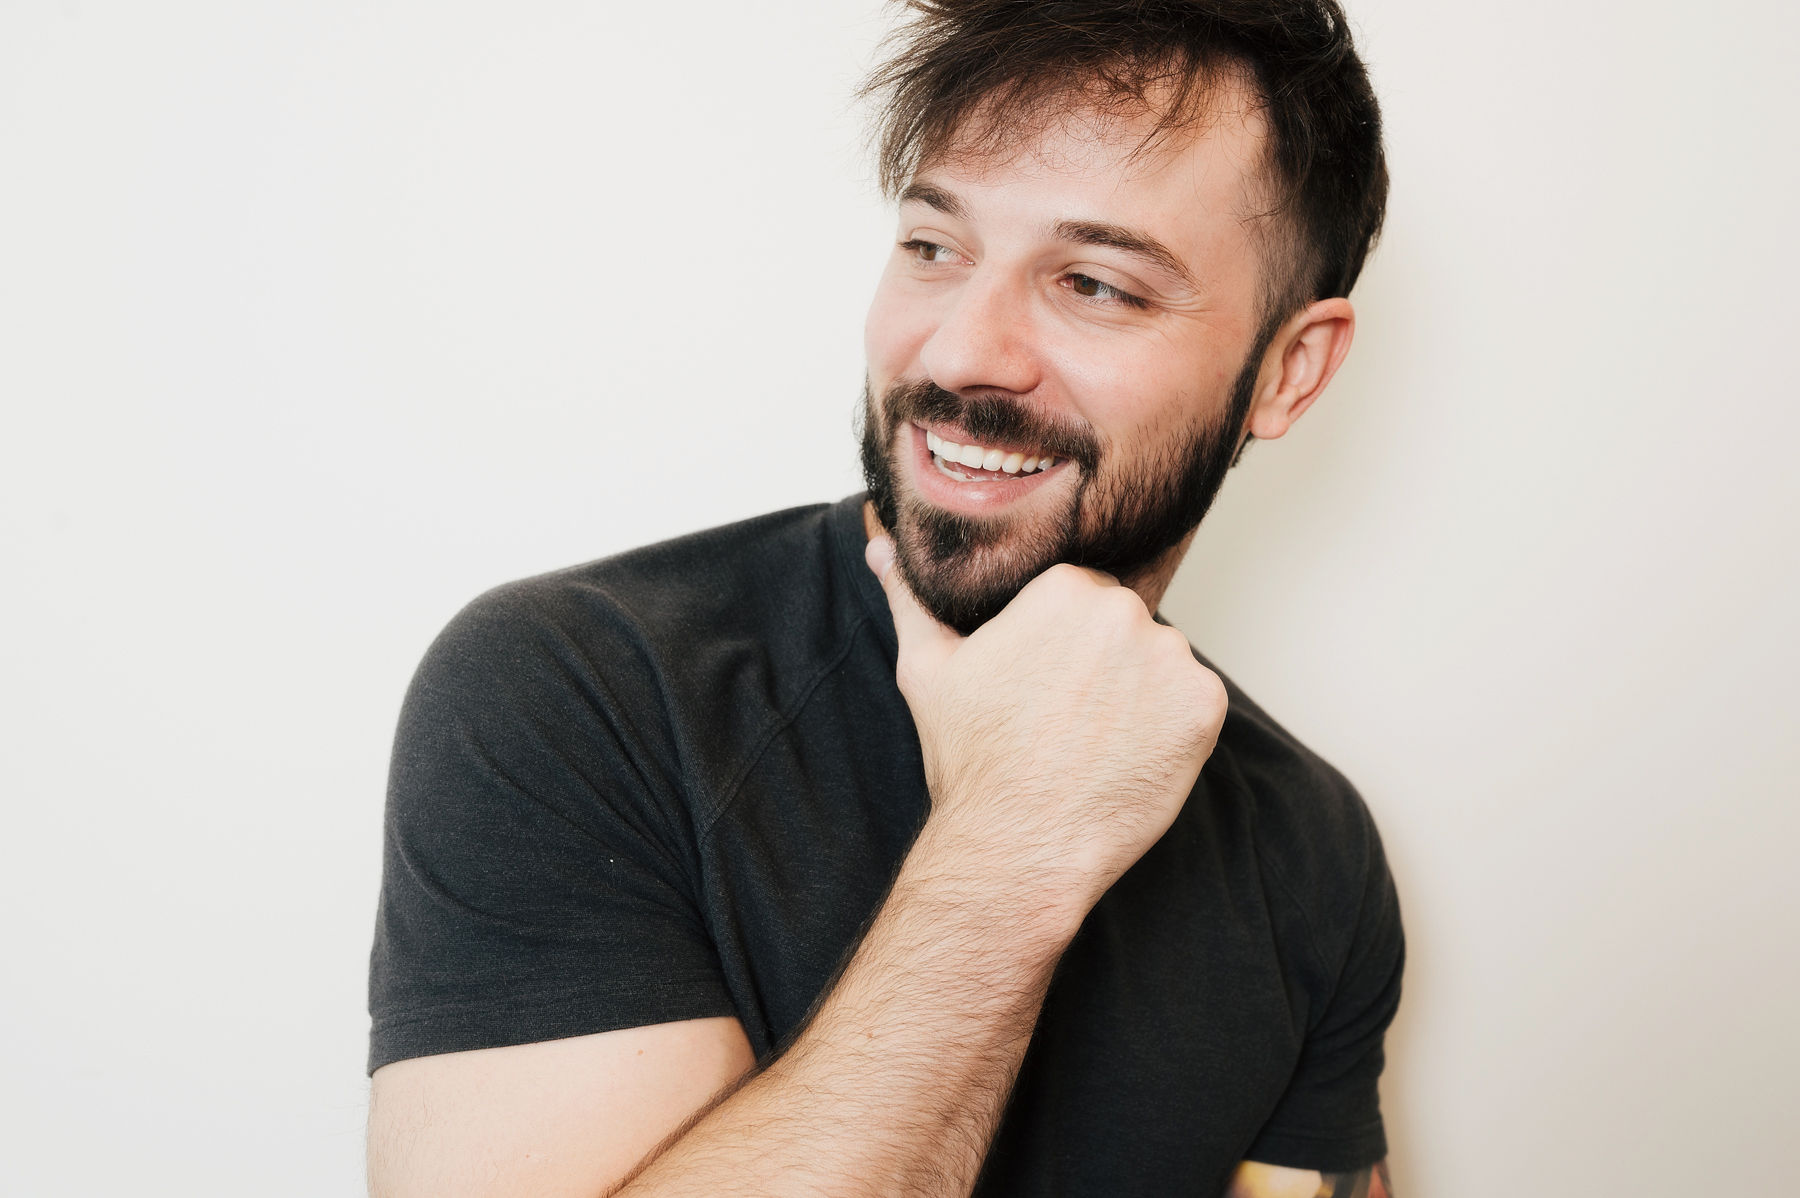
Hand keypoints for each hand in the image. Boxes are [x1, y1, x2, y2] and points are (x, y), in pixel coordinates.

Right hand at [866, 535, 1227, 912]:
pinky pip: (1194, 702)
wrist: (1019, 846)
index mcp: (1065, 587)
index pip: (1079, 596)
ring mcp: (1171, 659)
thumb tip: (879, 551)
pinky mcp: (1205, 706)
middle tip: (1064, 718)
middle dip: (1101, 663)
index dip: (1059, 644)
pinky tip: (1127, 756)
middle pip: (1123, 625)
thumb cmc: (972, 760)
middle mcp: (1124, 611)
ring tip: (1094, 740)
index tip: (1040, 685)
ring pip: (1159, 663)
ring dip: (1138, 693)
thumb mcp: (927, 669)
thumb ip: (911, 599)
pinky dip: (1171, 727)